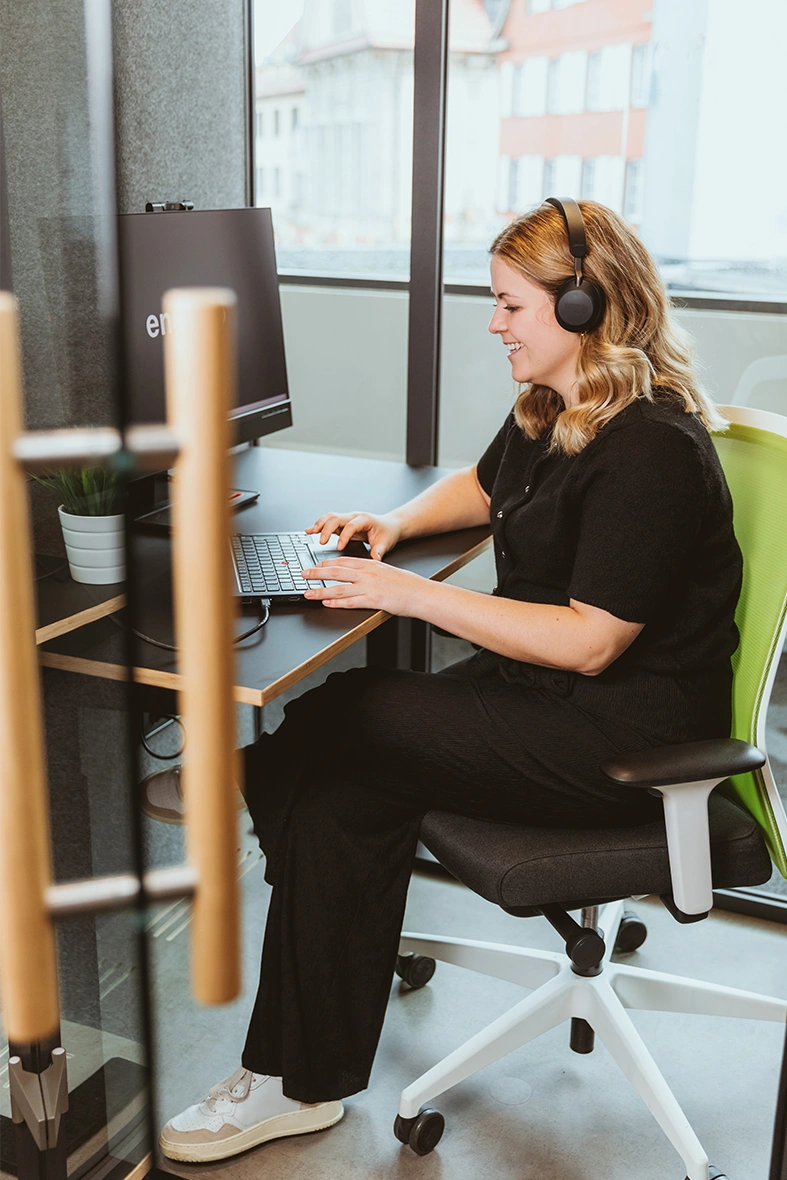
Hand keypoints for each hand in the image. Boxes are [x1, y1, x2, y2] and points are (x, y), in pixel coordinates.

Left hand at [301, 557, 429, 615]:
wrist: (420, 593)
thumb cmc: (406, 584)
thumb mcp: (386, 571)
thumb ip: (371, 571)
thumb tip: (360, 573)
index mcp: (369, 564)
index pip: (343, 561)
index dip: (326, 563)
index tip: (315, 565)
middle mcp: (366, 574)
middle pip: (336, 572)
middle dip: (317, 573)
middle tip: (303, 575)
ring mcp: (368, 587)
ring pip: (339, 587)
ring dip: (320, 590)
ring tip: (308, 592)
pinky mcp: (372, 601)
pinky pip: (350, 602)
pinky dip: (336, 602)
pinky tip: (326, 603)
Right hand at [305, 511, 401, 560]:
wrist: (388, 525)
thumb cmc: (387, 533)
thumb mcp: (385, 543)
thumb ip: (379, 551)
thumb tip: (375, 558)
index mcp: (365, 519)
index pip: (351, 526)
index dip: (344, 536)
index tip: (339, 547)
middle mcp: (354, 516)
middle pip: (337, 518)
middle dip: (327, 529)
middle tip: (322, 542)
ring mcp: (347, 519)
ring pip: (330, 517)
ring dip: (320, 524)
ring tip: (311, 533)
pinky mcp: (342, 523)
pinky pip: (328, 522)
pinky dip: (318, 526)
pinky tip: (309, 531)